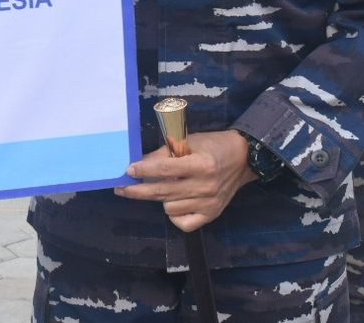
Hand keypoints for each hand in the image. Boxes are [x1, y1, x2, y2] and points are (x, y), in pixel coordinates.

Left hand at [116, 129, 255, 232]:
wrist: (242, 159)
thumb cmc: (212, 146)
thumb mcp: (189, 141)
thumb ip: (165, 153)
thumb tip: (140, 163)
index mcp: (201, 164)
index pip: (165, 169)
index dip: (144, 170)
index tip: (128, 171)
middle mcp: (205, 186)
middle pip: (163, 192)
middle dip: (138, 190)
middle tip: (121, 189)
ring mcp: (209, 203)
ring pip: (170, 208)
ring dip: (160, 198)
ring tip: (163, 187)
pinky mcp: (212, 214)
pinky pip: (183, 223)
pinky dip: (174, 215)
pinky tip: (173, 203)